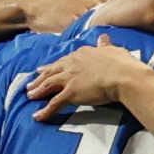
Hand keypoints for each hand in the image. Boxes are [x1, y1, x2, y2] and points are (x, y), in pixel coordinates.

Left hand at [25, 41, 153, 115]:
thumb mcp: (113, 50)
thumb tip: (103, 38)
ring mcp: (70, 78)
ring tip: (30, 96)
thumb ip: (105, 45)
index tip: (45, 68)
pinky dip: (45, 111)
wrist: (124, 76)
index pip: (64, 60)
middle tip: (30, 83)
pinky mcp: (70, 93)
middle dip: (39, 78)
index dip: (53, 65)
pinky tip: (37, 116)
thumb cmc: (122, 64)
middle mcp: (72, 64)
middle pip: (51, 71)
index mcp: (82, 54)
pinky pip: (54, 103)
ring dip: (37, 91)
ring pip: (48, 85)